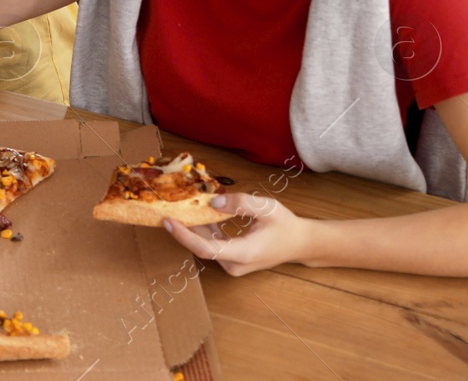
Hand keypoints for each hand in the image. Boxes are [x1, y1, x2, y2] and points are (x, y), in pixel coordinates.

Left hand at [164, 193, 312, 276]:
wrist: (300, 243)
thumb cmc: (285, 225)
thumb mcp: (267, 208)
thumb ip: (241, 203)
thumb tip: (214, 201)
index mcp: (243, 253)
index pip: (205, 249)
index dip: (184, 236)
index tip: (167, 222)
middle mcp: (234, 264)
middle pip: (201, 246)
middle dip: (184, 227)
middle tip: (168, 206)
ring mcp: (232, 264)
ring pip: (205, 245)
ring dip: (193, 227)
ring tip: (179, 206)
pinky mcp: (231, 260)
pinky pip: (212, 244)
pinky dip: (203, 229)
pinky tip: (198, 212)